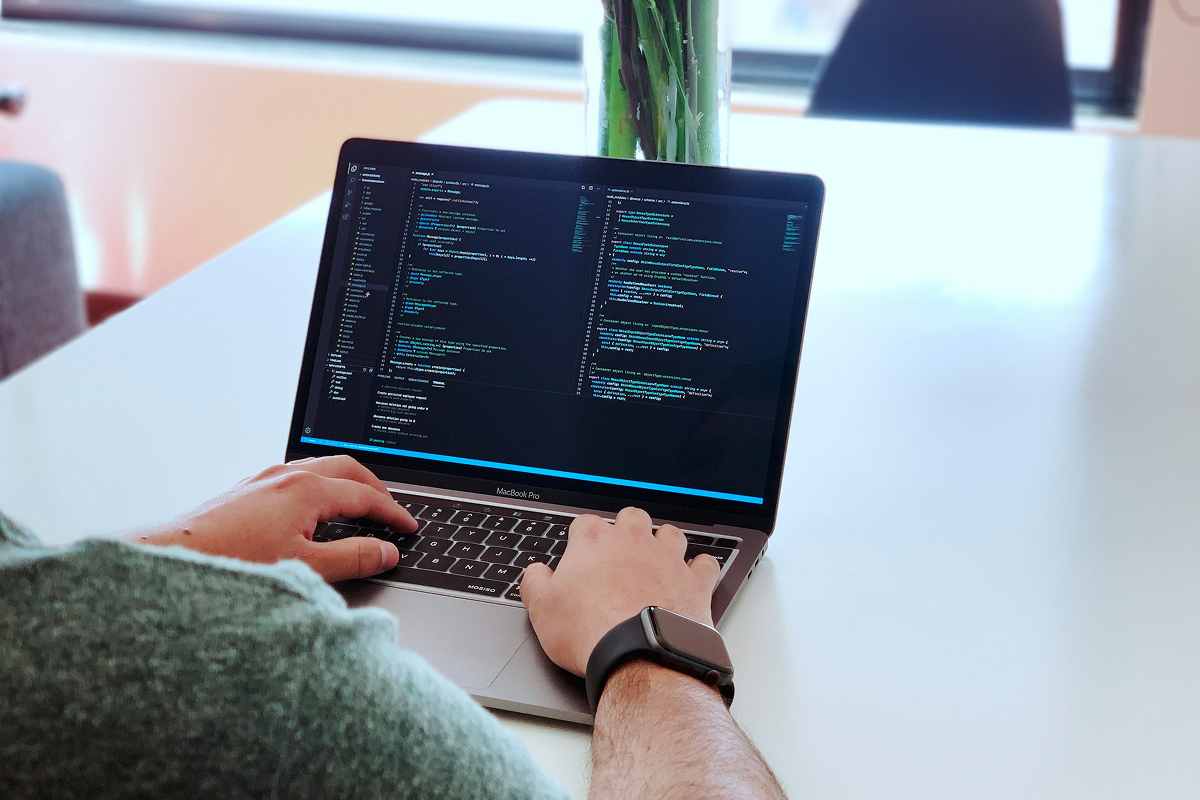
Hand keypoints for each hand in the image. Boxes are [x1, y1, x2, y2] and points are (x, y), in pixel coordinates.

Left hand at [129, 456, 415, 581]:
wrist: (173, 562)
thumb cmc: (232, 565)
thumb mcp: (305, 567)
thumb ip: (352, 558)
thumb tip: (385, 552)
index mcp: (306, 489)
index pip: (364, 496)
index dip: (392, 512)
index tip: (407, 527)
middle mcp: (286, 476)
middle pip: (346, 469)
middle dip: (374, 488)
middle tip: (390, 509)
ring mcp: (263, 480)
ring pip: (319, 470)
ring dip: (345, 485)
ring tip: (358, 508)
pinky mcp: (246, 491)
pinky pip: (296, 478)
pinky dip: (320, 489)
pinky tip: (313, 513)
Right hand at [519, 507, 721, 676]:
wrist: (639, 654)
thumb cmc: (590, 631)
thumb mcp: (542, 610)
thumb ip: (535, 583)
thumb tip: (535, 573)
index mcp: (594, 542)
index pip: (585, 524)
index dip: (581, 540)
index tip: (580, 557)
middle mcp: (633, 541)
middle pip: (631, 518)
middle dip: (626, 530)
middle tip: (619, 555)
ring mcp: (667, 558)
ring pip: (670, 533)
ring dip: (664, 544)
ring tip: (656, 562)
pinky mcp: (694, 581)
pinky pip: (705, 564)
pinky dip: (700, 570)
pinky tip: (692, 578)